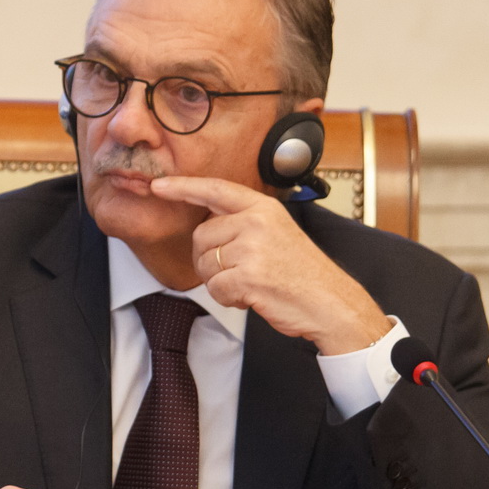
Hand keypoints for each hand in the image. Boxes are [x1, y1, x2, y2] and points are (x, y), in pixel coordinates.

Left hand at [150, 176, 391, 354]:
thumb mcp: (276, 232)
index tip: (159, 186)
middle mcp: (257, 222)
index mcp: (263, 208)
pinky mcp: (249, 275)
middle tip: (239, 270)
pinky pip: (215, 288)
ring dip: (220, 281)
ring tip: (251, 282)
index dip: (183, 187)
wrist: (330, 301)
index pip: (215, 190)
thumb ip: (244, 222)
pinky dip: (228, 298)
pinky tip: (252, 295)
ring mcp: (253, 248)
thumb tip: (207, 224)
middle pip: (200, 237)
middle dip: (210, 259)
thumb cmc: (301, 272)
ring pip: (204, 264)